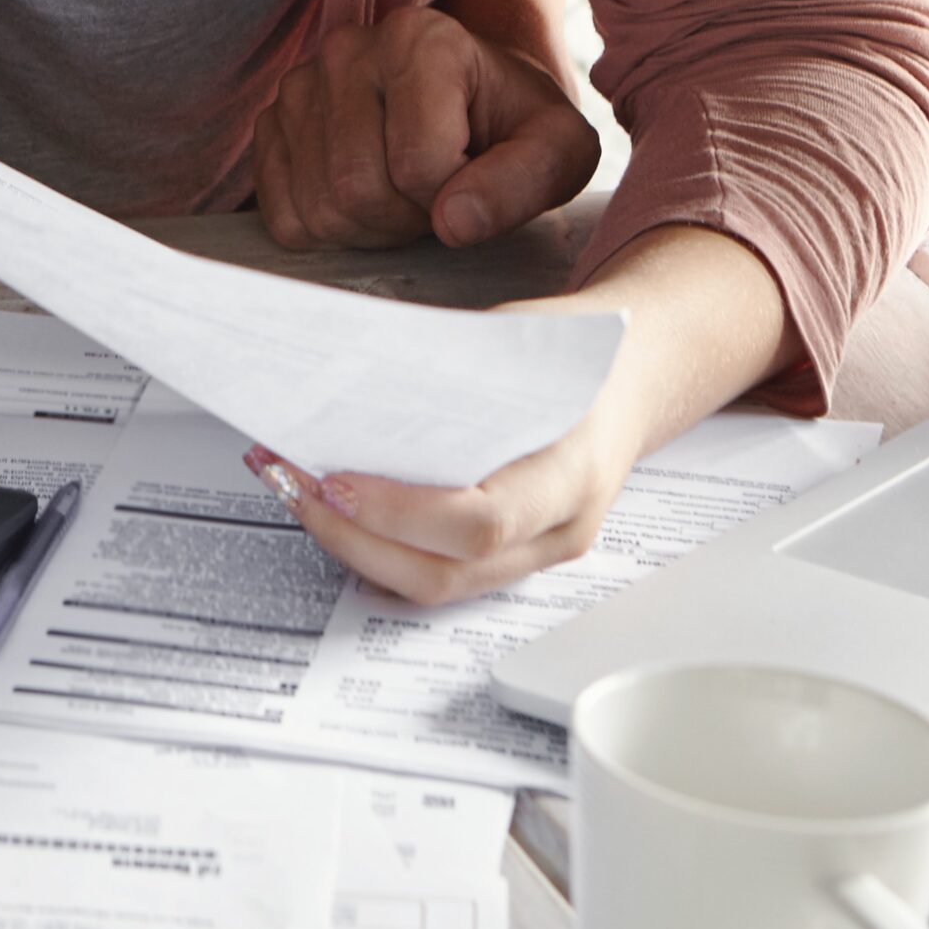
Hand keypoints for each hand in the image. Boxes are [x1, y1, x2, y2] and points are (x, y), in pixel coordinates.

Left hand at [243, 325, 642, 603]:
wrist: (633, 373)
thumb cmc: (576, 350)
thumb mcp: (521, 342)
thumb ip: (453, 376)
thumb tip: (351, 393)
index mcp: (574, 472)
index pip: (480, 523)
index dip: (400, 512)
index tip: (337, 479)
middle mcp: (561, 531)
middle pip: (445, 573)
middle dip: (356, 539)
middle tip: (294, 488)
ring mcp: (540, 555)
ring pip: (436, 587)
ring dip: (356, 549)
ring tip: (299, 495)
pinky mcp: (515, 560)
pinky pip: (442, 574)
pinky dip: (383, 552)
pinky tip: (339, 514)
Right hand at [251, 7, 600, 251]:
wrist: (470, 97)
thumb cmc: (515, 122)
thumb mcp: (559, 149)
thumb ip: (525, 181)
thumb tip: (454, 222)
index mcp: (421, 39)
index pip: (419, 165)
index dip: (456, 199)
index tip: (475, 175)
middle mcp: (349, 48)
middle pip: (357, 189)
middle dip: (407, 218)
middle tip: (437, 194)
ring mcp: (301, 84)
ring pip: (319, 208)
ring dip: (369, 228)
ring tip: (403, 192)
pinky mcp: (271, 123)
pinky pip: (281, 216)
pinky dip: (327, 230)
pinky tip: (363, 197)